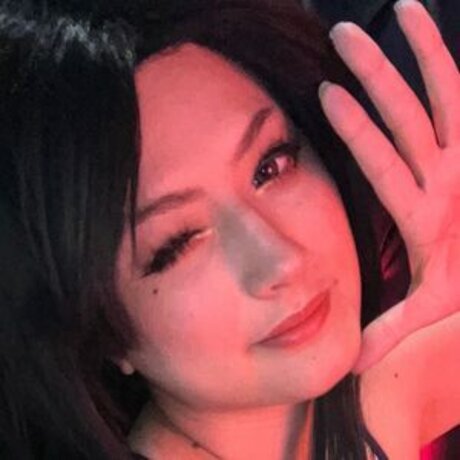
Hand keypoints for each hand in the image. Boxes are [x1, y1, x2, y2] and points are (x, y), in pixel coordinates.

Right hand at [318, 0, 459, 372]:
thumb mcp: (432, 309)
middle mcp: (446, 178)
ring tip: (397, 15)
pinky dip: (448, 61)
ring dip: (419, 54)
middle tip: (343, 39)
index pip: (385, 165)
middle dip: (375, 75)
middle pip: (408, 118)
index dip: (356, 130)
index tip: (325, 94)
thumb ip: (390, 329)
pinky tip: (431, 28)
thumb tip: (349, 362)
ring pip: (442, 95)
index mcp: (426, 215)